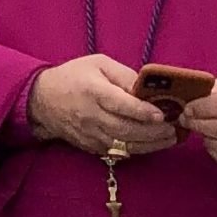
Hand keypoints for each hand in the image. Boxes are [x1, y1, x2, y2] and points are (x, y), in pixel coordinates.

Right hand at [27, 55, 179, 158]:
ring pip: (125, 146)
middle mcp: (92, 116)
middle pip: (127, 130)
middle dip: (154, 132)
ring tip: (169, 138)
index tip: (162, 114)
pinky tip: (152, 144)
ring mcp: (91, 135)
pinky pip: (118, 152)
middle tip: (173, 129)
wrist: (43, 101)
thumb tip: (146, 89)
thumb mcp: (98, 63)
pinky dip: (137, 150)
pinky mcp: (92, 147)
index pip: (121, 105)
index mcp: (93, 91)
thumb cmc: (73, 77)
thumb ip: (123, 75)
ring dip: (150, 145)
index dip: (143, 111)